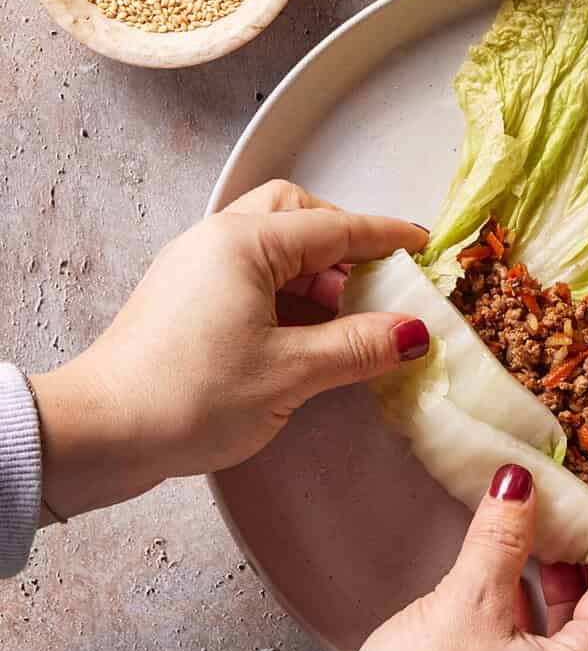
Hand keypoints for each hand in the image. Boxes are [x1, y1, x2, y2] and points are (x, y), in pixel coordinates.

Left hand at [32, 180, 428, 519]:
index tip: (427, 245)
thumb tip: (413, 332)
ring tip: (349, 318)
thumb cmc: (189, 397)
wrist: (98, 434)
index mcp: (245, 243)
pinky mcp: (184, 298)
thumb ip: (358, 346)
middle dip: (343, 242)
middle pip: (296, 216)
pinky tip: (306, 335)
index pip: (335, 227)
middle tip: (379, 282)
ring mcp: (195, 267)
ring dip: (316, 272)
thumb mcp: (290, 373)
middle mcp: (217, 240)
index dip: (387, 236)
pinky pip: (249, 274)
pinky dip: (287, 292)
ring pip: (272, 246)